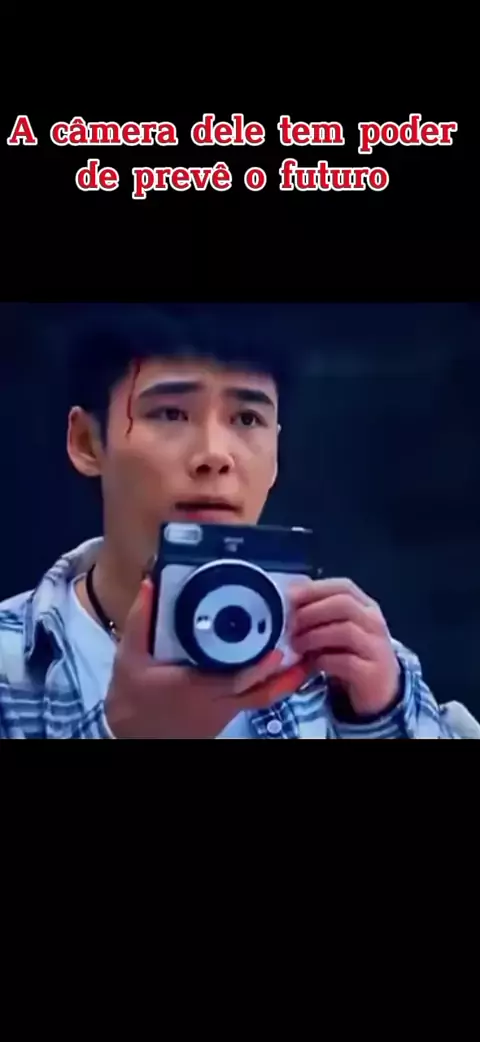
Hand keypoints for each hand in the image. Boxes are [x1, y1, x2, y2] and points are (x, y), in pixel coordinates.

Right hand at [105, 579, 309, 737]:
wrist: (131, 736)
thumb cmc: (132, 699)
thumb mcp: (129, 657)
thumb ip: (140, 621)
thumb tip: (150, 586)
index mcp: (195, 688)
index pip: (234, 681)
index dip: (259, 669)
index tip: (277, 652)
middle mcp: (215, 704)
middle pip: (260, 693)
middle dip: (286, 675)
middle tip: (306, 652)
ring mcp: (221, 714)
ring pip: (260, 700)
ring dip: (282, 682)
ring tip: (302, 660)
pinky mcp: (223, 718)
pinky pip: (252, 702)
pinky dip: (267, 687)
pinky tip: (276, 669)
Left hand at [289, 578, 400, 716]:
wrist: (377, 694)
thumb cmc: (350, 656)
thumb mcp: (335, 632)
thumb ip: (318, 616)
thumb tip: (285, 602)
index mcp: (366, 607)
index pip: (344, 587)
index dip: (314, 589)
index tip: (288, 596)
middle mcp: (375, 623)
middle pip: (344, 604)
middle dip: (312, 611)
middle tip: (289, 623)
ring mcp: (377, 648)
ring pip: (345, 631)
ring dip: (314, 636)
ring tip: (296, 644)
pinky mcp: (373, 674)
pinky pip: (346, 662)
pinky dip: (323, 660)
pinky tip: (311, 664)